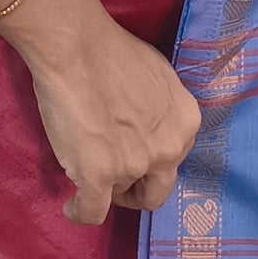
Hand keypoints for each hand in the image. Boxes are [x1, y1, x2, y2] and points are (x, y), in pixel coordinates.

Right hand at [27, 10, 201, 226]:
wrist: (76, 47)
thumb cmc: (111, 50)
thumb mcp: (157, 77)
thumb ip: (161, 111)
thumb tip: (146, 125)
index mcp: (186, 123)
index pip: (174, 161)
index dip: (151, 163)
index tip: (132, 157)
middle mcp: (168, 149)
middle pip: (155, 190)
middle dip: (135, 188)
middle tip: (114, 177)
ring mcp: (134, 165)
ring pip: (119, 195)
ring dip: (104, 187)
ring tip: (84, 172)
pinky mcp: (99, 176)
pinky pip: (91, 212)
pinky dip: (79, 211)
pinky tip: (71, 207)